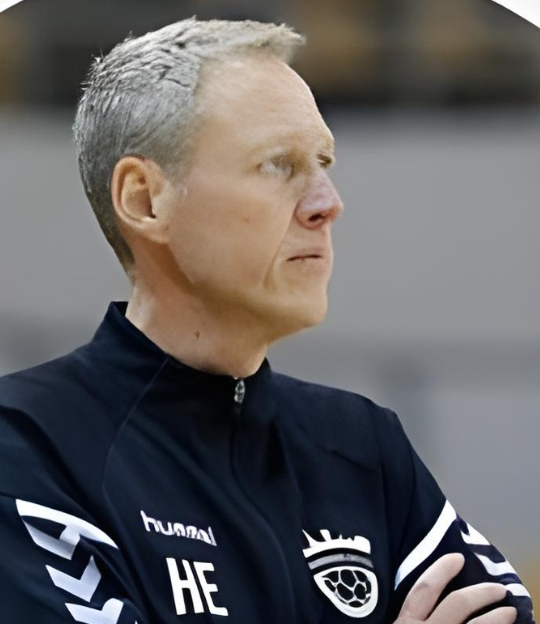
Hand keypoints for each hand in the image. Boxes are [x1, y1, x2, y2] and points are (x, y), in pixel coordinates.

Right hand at [394, 553, 515, 623]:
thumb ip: (400, 614)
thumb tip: (405, 596)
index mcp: (404, 622)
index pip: (424, 589)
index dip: (442, 570)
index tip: (457, 558)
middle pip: (456, 604)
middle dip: (480, 593)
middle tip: (499, 588)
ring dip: (496, 618)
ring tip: (509, 611)